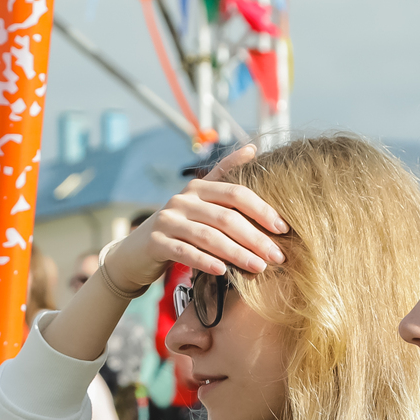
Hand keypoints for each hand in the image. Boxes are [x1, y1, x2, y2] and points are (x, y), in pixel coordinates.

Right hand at [37, 144, 287, 362]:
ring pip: (208, 236)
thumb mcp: (200, 203)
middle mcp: (183, 199)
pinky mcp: (155, 241)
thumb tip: (254, 147)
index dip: (261, 209)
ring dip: (237, 253)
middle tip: (277, 256)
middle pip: (226, 217)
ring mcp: (168, 220)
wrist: (136, 253)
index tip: (283, 228)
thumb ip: (224, 179)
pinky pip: (185, 252)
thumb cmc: (179, 229)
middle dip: (255, 237)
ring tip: (258, 267)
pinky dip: (205, 261)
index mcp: (199, 188)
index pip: (236, 192)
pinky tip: (223, 271)